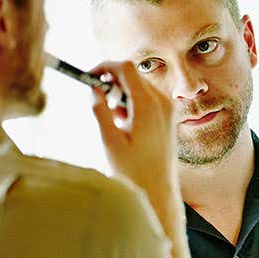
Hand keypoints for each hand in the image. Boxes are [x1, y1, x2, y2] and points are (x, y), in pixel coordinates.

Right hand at [89, 60, 178, 201]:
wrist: (158, 190)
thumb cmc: (134, 170)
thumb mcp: (109, 140)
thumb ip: (100, 110)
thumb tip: (93, 89)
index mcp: (148, 105)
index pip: (125, 68)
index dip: (105, 67)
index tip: (89, 76)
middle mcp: (162, 102)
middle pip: (133, 75)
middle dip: (112, 82)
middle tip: (97, 100)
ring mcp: (168, 109)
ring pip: (140, 86)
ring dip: (121, 94)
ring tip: (113, 119)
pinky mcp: (169, 117)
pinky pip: (148, 98)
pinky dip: (132, 103)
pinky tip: (124, 124)